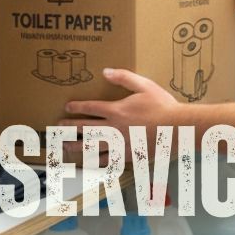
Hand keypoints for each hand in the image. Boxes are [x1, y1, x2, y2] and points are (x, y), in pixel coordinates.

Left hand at [58, 68, 179, 161]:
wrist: (176, 128)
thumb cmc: (162, 105)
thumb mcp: (145, 85)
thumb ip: (124, 77)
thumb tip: (105, 71)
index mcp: (116, 110)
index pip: (90, 107)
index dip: (76, 107)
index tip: (67, 107)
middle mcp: (113, 128)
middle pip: (85, 128)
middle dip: (70, 127)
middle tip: (58, 128)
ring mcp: (119, 143)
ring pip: (91, 146)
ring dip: (76, 145)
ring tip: (65, 146)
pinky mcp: (127, 155)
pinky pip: (107, 160)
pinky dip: (95, 161)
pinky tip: (89, 163)